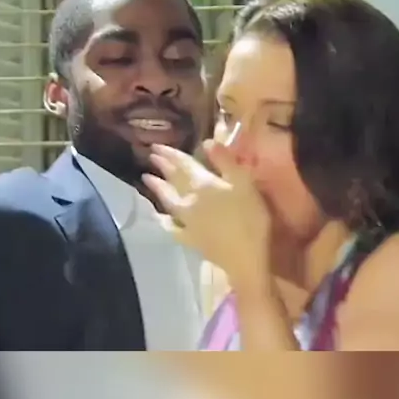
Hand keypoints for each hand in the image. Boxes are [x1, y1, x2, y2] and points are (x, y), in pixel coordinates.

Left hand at [142, 140, 271, 288]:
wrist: (247, 258)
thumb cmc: (251, 218)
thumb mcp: (245, 183)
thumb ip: (226, 161)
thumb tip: (207, 141)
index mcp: (203, 184)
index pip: (183, 164)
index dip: (171, 154)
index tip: (156, 146)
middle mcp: (189, 201)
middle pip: (173, 180)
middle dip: (162, 167)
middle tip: (151, 156)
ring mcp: (187, 222)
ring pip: (168, 201)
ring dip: (158, 189)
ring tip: (147, 179)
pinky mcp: (191, 240)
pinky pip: (173, 228)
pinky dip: (165, 221)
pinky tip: (161, 218)